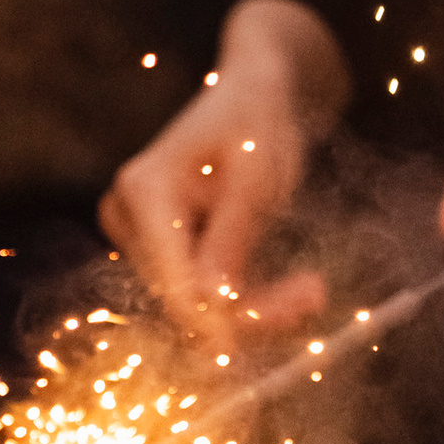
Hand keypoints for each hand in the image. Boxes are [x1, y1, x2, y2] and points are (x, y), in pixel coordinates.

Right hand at [98, 0, 348, 343]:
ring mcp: (139, 236)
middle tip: (316, 298)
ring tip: (314, 290)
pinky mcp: (161, 251)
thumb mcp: (256, 178)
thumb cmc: (256, 121)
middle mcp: (127, 215)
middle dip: (253, 308)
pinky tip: (293, 287)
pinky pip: (204, 292)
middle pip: (185, 297)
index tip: (256, 350)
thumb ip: (231, 241)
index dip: (213, 322)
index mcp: (144, 189)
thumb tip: (213, 305)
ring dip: (259, 305)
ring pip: (199, 302)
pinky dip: (249, 295)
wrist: (252, 93)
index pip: (172, 279)